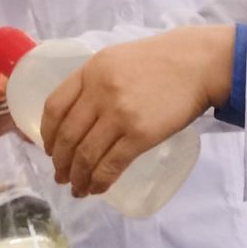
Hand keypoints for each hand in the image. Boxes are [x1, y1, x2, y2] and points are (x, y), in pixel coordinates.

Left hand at [40, 26, 234, 198]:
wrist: (199, 63)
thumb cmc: (162, 59)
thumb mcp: (118, 59)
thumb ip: (97, 82)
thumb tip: (80, 116)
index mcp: (91, 71)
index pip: (54, 108)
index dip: (47, 134)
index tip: (49, 149)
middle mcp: (100, 92)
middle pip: (68, 136)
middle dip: (60, 163)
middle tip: (61, 176)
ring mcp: (120, 114)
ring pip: (86, 155)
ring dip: (78, 177)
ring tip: (78, 188)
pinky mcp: (140, 134)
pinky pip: (111, 165)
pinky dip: (99, 181)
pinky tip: (97, 189)